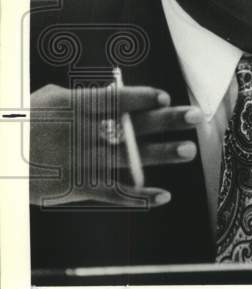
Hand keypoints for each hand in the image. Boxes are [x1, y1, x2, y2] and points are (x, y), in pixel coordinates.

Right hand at [29, 83, 203, 208]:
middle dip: (166, 121)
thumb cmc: (25, 125)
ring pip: (129, 158)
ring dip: (162, 154)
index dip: (141, 98)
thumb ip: (83, 97)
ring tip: (188, 150)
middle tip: (196, 116)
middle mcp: (83, 133)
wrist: (0, 158)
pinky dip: (139, 196)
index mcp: (75, 107)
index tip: (166, 98)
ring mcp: (82, 161)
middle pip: (132, 126)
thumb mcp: (49, 101)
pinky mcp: (79, 186)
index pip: (115, 100)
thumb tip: (116, 92)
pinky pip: (114, 192)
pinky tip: (163, 195)